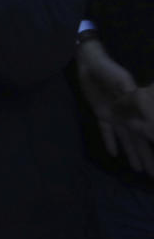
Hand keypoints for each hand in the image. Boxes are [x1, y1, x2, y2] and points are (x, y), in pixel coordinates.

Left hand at [76, 39, 153, 175]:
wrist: (90, 63)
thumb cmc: (108, 70)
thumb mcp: (122, 80)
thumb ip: (131, 95)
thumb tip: (141, 109)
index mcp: (135, 108)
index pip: (146, 131)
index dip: (152, 144)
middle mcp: (128, 115)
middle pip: (138, 139)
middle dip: (147, 156)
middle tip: (153, 175)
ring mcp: (115, 115)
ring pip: (125, 139)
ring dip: (132, 153)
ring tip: (140, 170)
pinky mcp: (101, 113)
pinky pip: (106, 130)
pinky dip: (109, 141)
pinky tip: (114, 154)